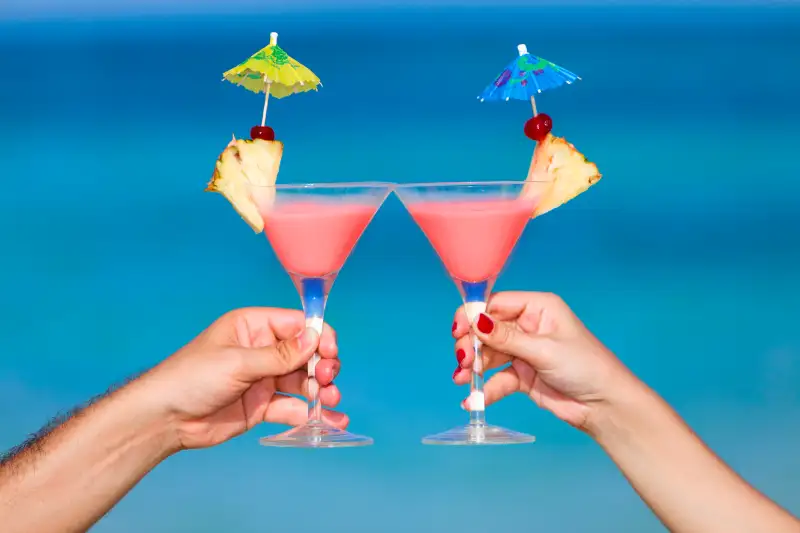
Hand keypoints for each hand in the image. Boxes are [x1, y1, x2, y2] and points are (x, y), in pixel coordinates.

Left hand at [139, 308, 347, 449]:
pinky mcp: (262, 406)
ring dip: (321, 390)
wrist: (164, 419)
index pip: (297, 324)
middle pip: (305, 354)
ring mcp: (263, 379)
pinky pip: (293, 407)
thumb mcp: (237, 362)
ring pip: (303, 382)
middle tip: (327, 380)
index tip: (330, 352)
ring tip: (330, 400)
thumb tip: (315, 339)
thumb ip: (279, 355)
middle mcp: (262, 350)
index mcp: (253, 327)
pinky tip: (331, 421)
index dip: (318, 336)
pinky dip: (312, 414)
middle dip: (322, 365)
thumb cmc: (191, 378)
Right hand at [452, 292, 634, 430]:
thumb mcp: (543, 349)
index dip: (474, 315)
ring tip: (463, 380)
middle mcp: (527, 326)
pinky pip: (497, 378)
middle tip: (463, 361)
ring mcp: (523, 351)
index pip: (496, 304)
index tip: (458, 331)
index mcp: (537, 307)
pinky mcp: (522, 375)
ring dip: (474, 367)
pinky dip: (485, 389)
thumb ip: (506, 338)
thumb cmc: (585, 367)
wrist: (604, 406)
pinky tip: (473, 400)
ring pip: (488, 354)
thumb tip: (475, 321)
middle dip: (472, 345)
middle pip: (487, 330)